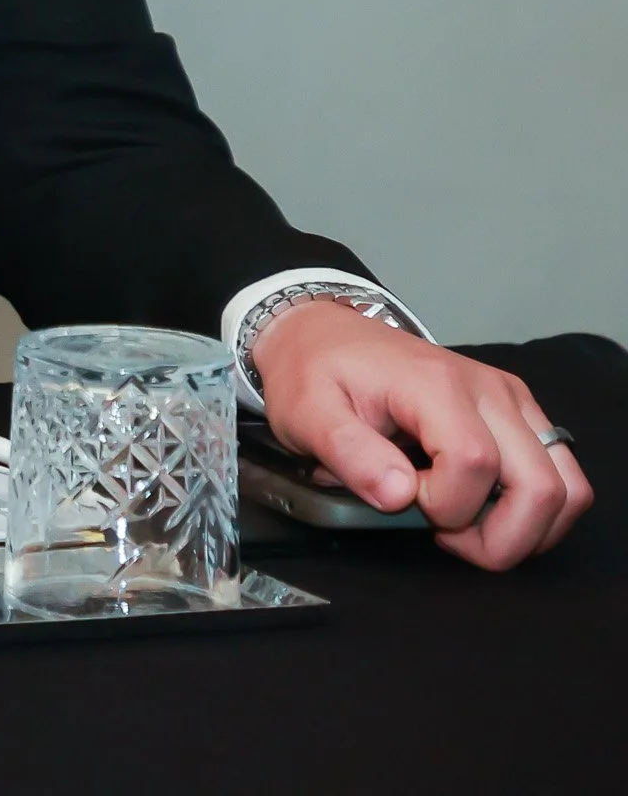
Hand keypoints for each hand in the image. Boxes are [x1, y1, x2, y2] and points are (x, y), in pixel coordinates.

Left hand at [253, 299, 592, 568]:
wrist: (321, 334)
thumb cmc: (312, 372)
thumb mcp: (305, 412)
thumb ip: (348, 452)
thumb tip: (401, 496)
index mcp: (434, 384)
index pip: (474, 464)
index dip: (442, 503)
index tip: (398, 498)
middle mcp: (487, 389)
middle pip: (541, 486)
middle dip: (498, 537)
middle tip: (441, 532)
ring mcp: (510, 400)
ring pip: (566, 488)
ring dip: (526, 529)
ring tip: (463, 523)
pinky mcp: (517, 412)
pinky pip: (560, 475)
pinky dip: (533, 509)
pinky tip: (481, 506)